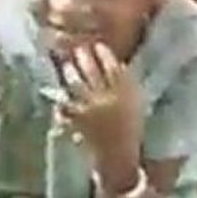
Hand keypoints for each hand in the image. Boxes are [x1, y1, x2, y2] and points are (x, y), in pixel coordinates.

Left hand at [58, 43, 142, 192]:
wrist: (119, 152)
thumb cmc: (130, 125)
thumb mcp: (137, 101)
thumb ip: (128, 82)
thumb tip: (117, 64)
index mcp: (124, 92)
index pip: (113, 67)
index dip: (104, 55)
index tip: (98, 45)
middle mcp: (107, 97)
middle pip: (93, 72)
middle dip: (85, 59)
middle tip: (79, 49)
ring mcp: (90, 108)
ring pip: (78, 85)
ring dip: (71, 73)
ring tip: (68, 65)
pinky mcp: (78, 120)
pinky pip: (66, 106)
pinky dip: (61, 100)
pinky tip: (59, 95)